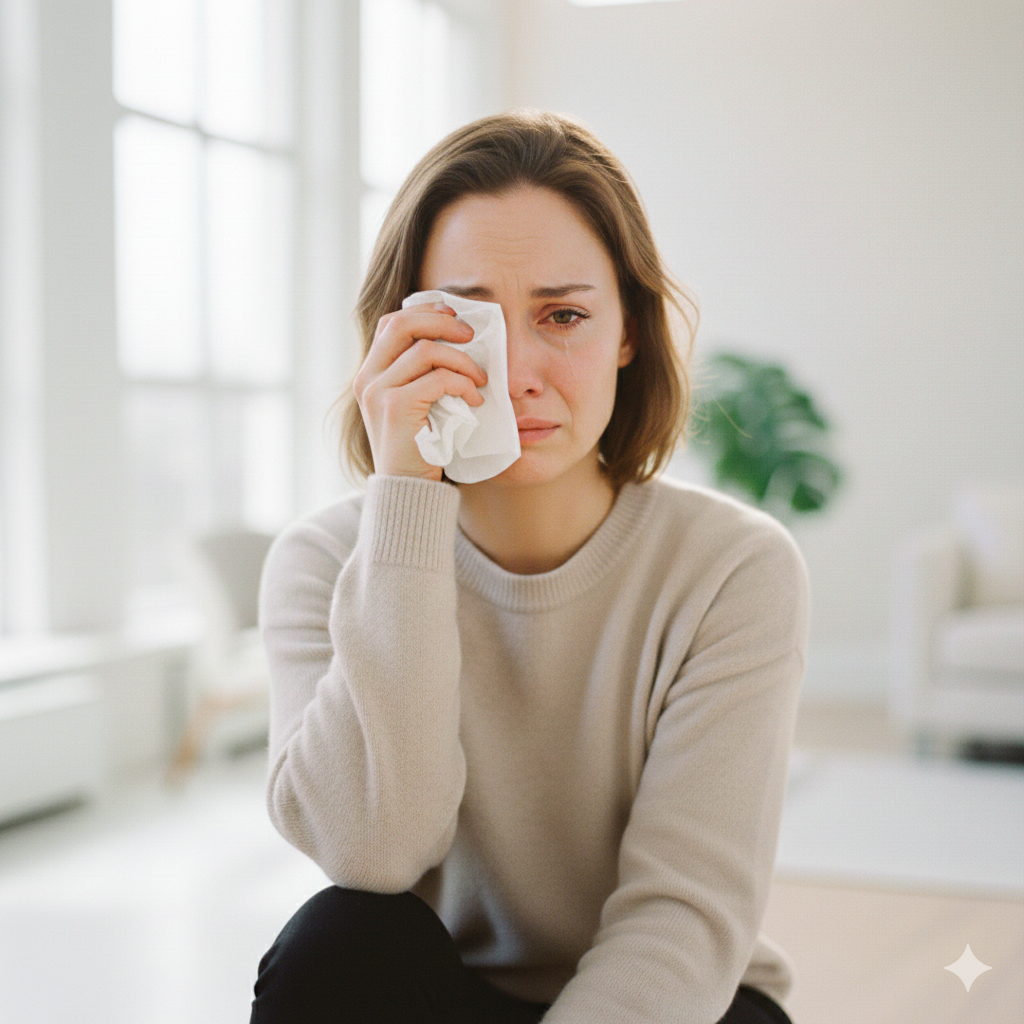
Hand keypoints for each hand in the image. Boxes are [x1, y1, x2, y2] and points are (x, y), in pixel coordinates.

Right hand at [352, 301, 487, 480]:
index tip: (454, 316)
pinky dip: (463, 384)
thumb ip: (421, 374)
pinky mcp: (396, 407)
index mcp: (369, 373)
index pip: (391, 323)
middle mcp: (367, 378)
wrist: (407, 488)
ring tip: (480, 379)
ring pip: (426, 350)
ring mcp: (378, 392)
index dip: (424, 311)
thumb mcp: (416, 404)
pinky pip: (438, 379)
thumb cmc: (420, 447)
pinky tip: (475, 398)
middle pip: (403, 324)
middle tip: (471, 335)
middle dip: (442, 322)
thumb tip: (457, 339)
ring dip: (462, 361)